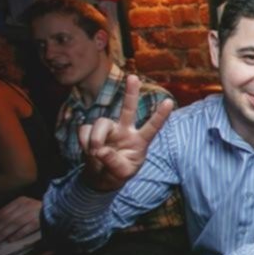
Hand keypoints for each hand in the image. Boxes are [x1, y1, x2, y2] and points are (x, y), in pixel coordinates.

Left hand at [0, 196, 41, 247]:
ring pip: (13, 224)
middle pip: (5, 219)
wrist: (59, 208)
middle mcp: (25, 206)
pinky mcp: (40, 220)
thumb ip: (7, 214)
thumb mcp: (21, 208)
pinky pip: (26, 228)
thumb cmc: (37, 210)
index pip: (1, 213)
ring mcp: (33, 213)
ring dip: (1, 234)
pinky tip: (10, 240)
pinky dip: (17, 234)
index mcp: (19, 201)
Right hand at [78, 75, 173, 191]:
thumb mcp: (122, 173)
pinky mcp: (92, 130)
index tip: (170, 102)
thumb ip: (114, 162)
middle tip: (133, 77)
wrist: (100, 177)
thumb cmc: (117, 173)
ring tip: (94, 152)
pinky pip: (84, 130)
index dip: (160, 115)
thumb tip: (100, 150)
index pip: (152, 127)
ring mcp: (109, 129)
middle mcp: (125, 130)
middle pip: (129, 109)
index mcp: (139, 141)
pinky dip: (83, 142)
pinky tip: (87, 150)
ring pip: (101, 123)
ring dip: (95, 138)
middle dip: (131, 93)